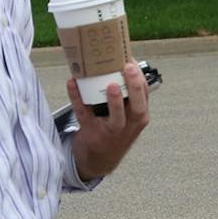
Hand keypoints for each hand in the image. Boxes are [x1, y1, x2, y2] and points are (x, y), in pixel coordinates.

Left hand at [69, 61, 150, 181]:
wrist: (99, 159)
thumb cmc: (114, 131)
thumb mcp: (128, 116)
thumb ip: (126, 95)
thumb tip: (114, 59)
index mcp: (139, 117)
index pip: (145, 95)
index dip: (139, 77)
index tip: (130, 59)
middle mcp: (129, 126)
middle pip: (138, 108)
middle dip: (134, 87)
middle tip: (128, 68)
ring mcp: (111, 131)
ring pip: (116, 118)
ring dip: (114, 101)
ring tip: (110, 84)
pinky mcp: (91, 133)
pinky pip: (84, 115)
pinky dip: (77, 98)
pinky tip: (72, 83)